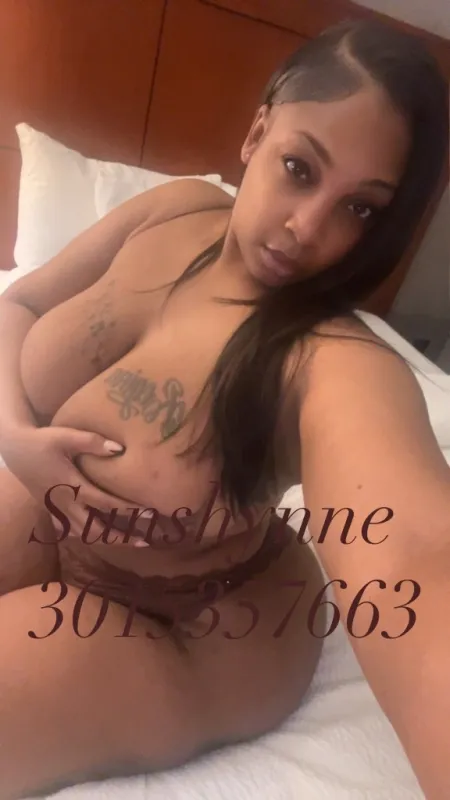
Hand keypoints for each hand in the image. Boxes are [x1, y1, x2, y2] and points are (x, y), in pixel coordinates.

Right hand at [1, 425, 147, 546]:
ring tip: (129, 542)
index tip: (151, 514)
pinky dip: (89, 537)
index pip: (106, 504)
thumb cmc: (41, 441)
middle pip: (96, 529)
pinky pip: (72, 531)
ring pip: (84, 534)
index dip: (129, 511)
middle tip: (146, 541)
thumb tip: (119, 448)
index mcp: (71, 487)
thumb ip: (92, 442)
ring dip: (107, 540)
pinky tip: (102, 537)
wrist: (14, 449)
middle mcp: (65, 504)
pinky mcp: (52, 510)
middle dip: (122, 538)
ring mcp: (57, 510)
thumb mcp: (65, 436)